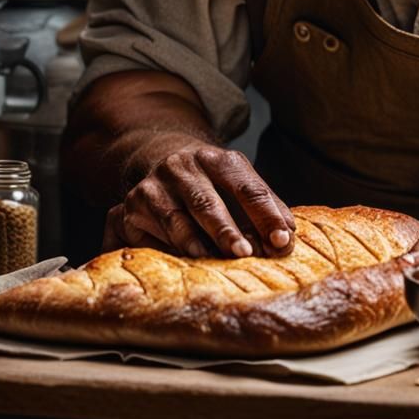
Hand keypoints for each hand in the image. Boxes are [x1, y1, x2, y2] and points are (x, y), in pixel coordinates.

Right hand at [102, 142, 295, 258]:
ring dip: (197, 242)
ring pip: (177, 218)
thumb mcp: (238, 185)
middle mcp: (184, 166)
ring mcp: (156, 184)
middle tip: (246, 253)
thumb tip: (286, 240)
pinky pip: (153, 229)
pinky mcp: (133, 203)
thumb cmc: (211, 183)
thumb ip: (263, 210)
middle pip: (208, 202)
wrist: (160, 158)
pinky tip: (187, 257)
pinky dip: (171, 246)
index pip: (248, 187)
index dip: (267, 214)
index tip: (282, 238)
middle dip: (228, 230)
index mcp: (219, 159)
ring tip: (214, 259)